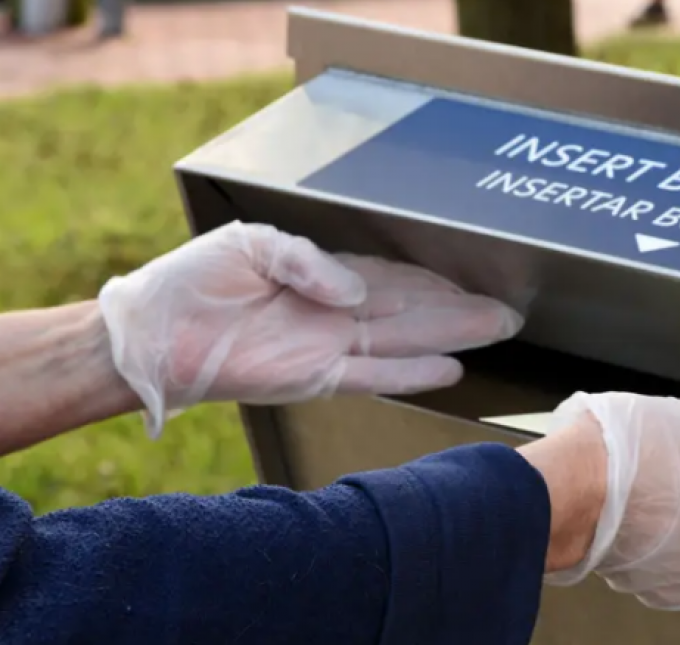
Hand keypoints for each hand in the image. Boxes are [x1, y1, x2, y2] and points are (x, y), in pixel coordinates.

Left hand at [97, 221, 521, 436]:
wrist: (151, 334)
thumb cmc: (194, 282)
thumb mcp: (253, 244)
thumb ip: (309, 260)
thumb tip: (358, 290)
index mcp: (323, 278)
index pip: (393, 279)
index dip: (436, 282)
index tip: (474, 283)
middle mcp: (335, 314)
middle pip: (413, 310)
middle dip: (461, 312)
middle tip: (509, 314)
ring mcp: (329, 347)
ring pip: (406, 340)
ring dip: (452, 338)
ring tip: (497, 332)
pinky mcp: (313, 378)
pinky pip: (373, 375)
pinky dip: (411, 373)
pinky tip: (449, 370)